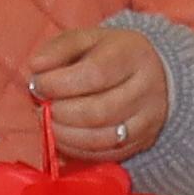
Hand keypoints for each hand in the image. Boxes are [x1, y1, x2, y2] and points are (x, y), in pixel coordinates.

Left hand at [25, 23, 172, 171]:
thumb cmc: (111, 55)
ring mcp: (148, 119)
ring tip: (49, 123)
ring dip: (65, 135)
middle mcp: (147, 88)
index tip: (38, 85)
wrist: (157, 74)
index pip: (95, 74)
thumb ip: (59, 48)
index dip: (58, 83)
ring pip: (102, 138)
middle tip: (42, 108)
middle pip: (98, 111)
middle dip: (59, 113)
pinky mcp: (143, 141)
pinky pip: (106, 154)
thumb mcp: (87, 40)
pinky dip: (77, 150)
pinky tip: (63, 137)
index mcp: (133, 55)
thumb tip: (36, 67)